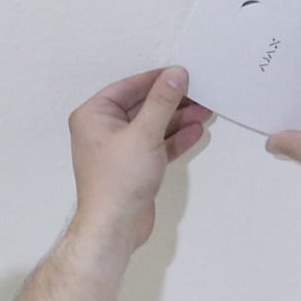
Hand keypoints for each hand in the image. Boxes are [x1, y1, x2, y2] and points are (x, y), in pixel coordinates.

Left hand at [68, 67, 211, 249]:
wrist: (115, 227)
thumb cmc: (119, 180)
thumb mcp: (144, 133)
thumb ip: (162, 102)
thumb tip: (176, 74)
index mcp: (94, 115)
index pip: (129, 87)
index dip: (156, 79)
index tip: (181, 73)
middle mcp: (103, 129)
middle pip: (143, 106)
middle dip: (172, 101)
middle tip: (200, 93)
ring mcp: (120, 149)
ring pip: (153, 126)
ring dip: (178, 119)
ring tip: (205, 111)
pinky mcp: (135, 167)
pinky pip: (156, 145)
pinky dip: (174, 139)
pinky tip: (195, 132)